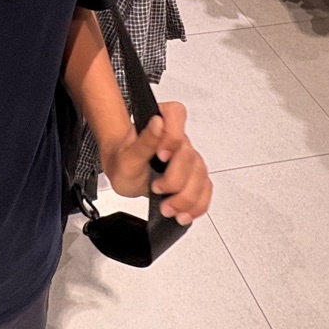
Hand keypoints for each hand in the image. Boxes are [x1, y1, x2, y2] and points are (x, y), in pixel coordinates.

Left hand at [103, 100, 212, 225]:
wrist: (124, 175)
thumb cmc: (123, 162)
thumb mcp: (127, 156)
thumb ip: (144, 140)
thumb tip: (158, 123)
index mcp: (161, 122)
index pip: (176, 115)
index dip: (173, 136)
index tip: (161, 156)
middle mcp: (179, 139)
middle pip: (190, 156)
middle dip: (175, 179)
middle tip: (157, 189)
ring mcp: (189, 158)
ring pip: (200, 176)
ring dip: (185, 197)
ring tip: (168, 208)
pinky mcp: (195, 176)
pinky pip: (205, 189)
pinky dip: (197, 204)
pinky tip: (184, 213)